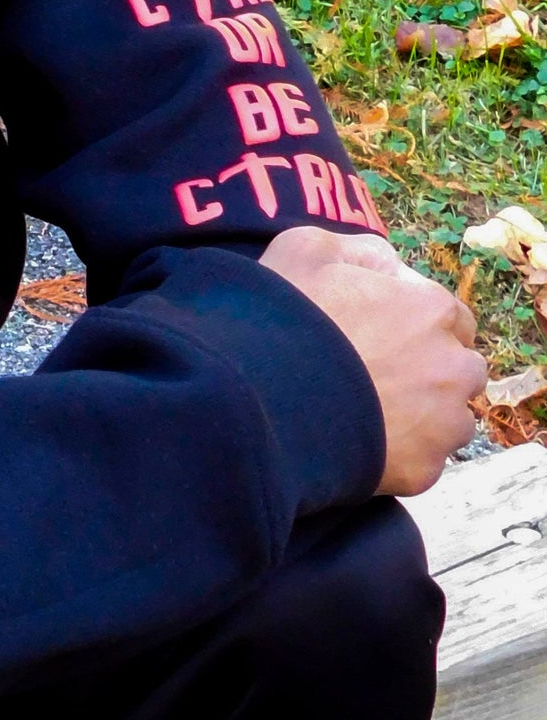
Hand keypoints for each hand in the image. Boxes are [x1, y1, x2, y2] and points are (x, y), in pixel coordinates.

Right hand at [260, 226, 485, 495]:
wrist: (259, 398)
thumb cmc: (285, 316)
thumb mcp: (307, 249)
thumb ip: (361, 250)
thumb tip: (388, 265)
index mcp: (432, 309)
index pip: (452, 316)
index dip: (416, 321)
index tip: (381, 331)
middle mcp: (453, 366)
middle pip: (461, 367)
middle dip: (432, 367)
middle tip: (379, 371)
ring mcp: (442, 423)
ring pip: (451, 418)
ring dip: (425, 413)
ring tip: (371, 410)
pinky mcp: (424, 470)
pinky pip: (425, 459)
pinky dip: (401, 452)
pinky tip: (361, 439)